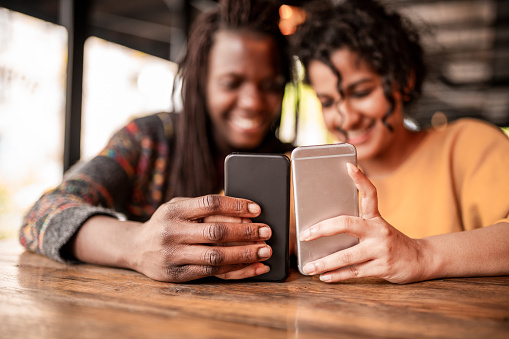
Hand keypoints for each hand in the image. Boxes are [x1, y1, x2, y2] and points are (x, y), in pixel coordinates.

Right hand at [132, 195, 271, 282]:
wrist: (135, 247)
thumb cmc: (166, 223)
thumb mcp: (179, 207)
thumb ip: (204, 208)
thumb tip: (243, 213)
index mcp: (175, 210)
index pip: (210, 204)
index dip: (236, 205)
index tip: (257, 209)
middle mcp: (172, 232)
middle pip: (216, 232)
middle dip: (246, 232)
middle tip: (267, 232)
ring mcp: (174, 255)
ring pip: (216, 256)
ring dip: (245, 254)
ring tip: (265, 251)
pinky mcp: (178, 275)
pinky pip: (212, 273)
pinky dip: (236, 270)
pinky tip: (254, 267)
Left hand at [299, 163, 427, 283]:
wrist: (421, 259)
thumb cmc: (391, 242)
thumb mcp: (378, 227)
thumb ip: (357, 225)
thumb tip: (323, 229)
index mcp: (375, 217)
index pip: (369, 193)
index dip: (360, 179)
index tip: (348, 167)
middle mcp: (378, 230)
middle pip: (347, 224)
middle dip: (322, 230)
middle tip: (305, 235)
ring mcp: (381, 249)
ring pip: (347, 255)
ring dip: (324, 262)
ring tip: (309, 267)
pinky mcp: (383, 267)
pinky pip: (354, 272)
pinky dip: (337, 275)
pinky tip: (325, 277)